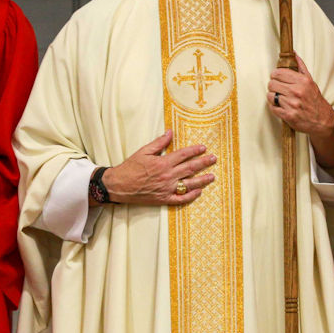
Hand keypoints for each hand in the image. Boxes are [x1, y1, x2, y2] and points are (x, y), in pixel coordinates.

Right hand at [102, 129, 217, 205]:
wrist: (119, 186)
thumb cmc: (130, 168)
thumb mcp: (143, 151)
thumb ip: (159, 143)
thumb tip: (170, 133)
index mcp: (163, 163)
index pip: (183, 155)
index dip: (195, 151)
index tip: (203, 148)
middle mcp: (167, 176)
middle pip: (190, 168)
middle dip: (204, 163)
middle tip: (214, 159)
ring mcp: (166, 189)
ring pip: (189, 184)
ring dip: (202, 180)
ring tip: (212, 176)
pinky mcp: (163, 199)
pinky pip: (181, 199)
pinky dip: (191, 196)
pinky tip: (199, 192)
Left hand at [267, 55, 333, 137]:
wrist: (322, 120)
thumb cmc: (314, 99)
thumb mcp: (310, 81)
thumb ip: (300, 67)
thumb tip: (293, 53)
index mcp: (302, 81)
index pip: (278, 73)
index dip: (275, 75)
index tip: (277, 78)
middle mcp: (297, 91)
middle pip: (272, 83)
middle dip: (274, 86)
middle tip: (279, 89)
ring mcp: (292, 104)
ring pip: (270, 96)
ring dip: (273, 97)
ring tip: (280, 98)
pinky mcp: (288, 115)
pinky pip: (272, 108)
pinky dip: (274, 107)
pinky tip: (281, 106)